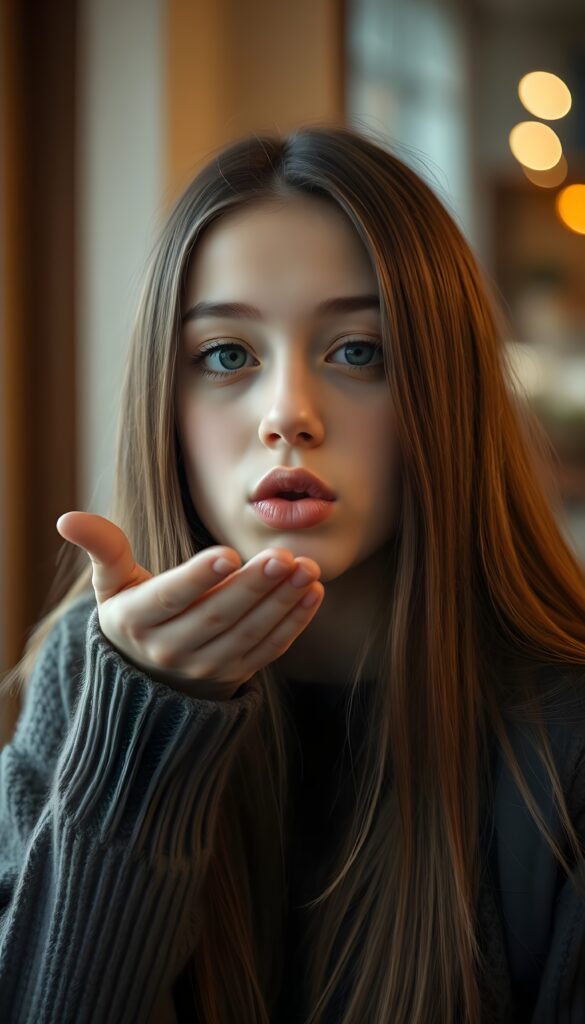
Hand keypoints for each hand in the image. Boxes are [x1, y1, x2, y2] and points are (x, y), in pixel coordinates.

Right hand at [56, 512, 323, 699]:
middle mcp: (170, 650)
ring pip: (248, 635)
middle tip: (285, 555)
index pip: (169, 598)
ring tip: (307, 568)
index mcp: (137, 621)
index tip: (228, 552)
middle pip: (216, 616)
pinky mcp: (236, 674)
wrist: (150, 676)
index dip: (197, 578)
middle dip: (254, 586)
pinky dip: (294, 623)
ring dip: (282, 602)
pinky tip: (312, 592)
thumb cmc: (134, 611)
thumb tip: (66, 518)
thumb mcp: (112, 583)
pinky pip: (269, 649)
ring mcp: (206, 668)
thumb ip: (102, 548)